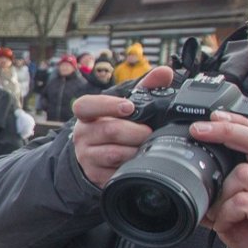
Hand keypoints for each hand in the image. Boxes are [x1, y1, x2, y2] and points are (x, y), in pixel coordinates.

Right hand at [70, 65, 174, 186]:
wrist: (97, 157)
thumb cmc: (115, 126)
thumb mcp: (126, 106)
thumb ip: (145, 87)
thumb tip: (164, 73)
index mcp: (87, 114)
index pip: (86, 106)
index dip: (108, 105)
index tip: (129, 107)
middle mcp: (82, 134)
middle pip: (110, 130)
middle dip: (136, 132)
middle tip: (149, 132)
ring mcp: (87, 156)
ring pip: (114, 153)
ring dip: (136, 150)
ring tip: (146, 146)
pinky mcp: (95, 175)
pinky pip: (116, 172)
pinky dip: (131, 167)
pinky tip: (137, 162)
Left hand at [193, 111, 247, 247]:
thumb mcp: (239, 207)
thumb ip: (222, 191)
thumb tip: (192, 182)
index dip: (238, 123)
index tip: (213, 117)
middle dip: (229, 131)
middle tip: (201, 130)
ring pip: (244, 175)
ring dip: (223, 194)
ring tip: (221, 213)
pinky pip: (244, 202)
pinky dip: (228, 213)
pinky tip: (228, 224)